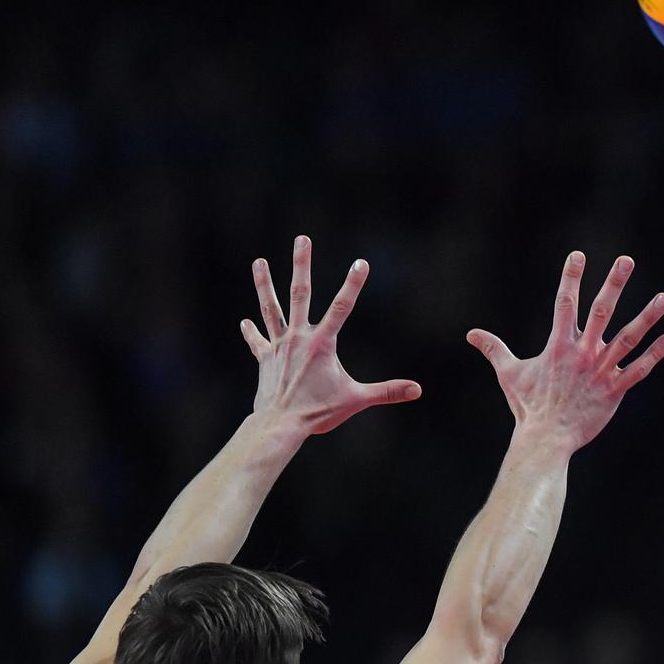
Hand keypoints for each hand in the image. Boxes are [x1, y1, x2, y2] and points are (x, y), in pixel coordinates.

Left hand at [242, 236, 421, 434]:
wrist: (279, 425)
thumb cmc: (318, 412)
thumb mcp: (356, 400)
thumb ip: (387, 392)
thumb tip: (417, 390)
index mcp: (322, 343)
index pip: (342, 307)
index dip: (353, 284)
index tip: (361, 263)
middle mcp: (298, 338)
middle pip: (300, 293)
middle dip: (302, 264)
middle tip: (302, 239)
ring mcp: (278, 346)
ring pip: (271, 308)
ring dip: (264, 284)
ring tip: (259, 261)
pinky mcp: (265, 359)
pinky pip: (258, 341)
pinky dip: (252, 331)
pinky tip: (245, 321)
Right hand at [466, 253, 663, 449]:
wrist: (545, 438)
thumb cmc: (528, 406)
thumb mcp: (508, 373)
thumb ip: (494, 349)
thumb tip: (471, 334)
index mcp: (559, 345)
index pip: (565, 303)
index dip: (571, 277)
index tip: (578, 255)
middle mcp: (582, 353)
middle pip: (602, 311)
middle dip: (614, 284)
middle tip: (627, 260)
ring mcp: (601, 371)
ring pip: (628, 338)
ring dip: (647, 317)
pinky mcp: (614, 390)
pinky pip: (638, 370)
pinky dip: (654, 355)